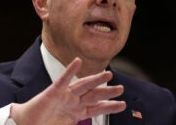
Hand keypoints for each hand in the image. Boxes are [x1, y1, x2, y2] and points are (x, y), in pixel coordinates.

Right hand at [10, 57, 125, 124]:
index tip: (122, 104)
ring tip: (108, 74)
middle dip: (108, 92)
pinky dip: (70, 70)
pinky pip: (63, 80)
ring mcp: (64, 96)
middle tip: (121, 88)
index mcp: (77, 113)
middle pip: (94, 96)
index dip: (110, 106)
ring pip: (83, 86)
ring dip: (96, 80)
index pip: (97, 108)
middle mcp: (73, 102)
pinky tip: (77, 61)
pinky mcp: (53, 92)